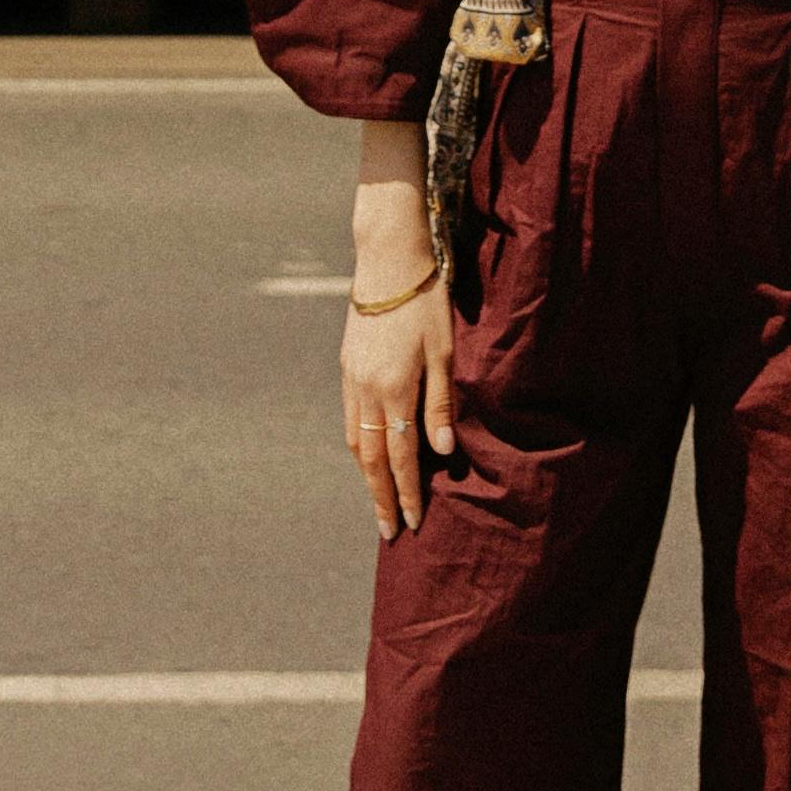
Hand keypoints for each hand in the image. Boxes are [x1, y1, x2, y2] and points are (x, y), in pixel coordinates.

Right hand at [342, 237, 456, 534]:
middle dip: (381, 497)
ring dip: (367, 476)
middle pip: (372, 458)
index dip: (407, 492)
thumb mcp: (444, 351)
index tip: (412, 522)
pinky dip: (358, 447)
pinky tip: (367, 457)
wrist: (387, 260)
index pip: (402, 455)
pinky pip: (349, 419)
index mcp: (394, 388)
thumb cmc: (426, 302)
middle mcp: (366, 390)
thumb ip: (440, 403)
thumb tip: (443, 450)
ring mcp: (351, 378)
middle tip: (388, 531)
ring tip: (378, 502)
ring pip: (355, 442)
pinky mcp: (346, 367)